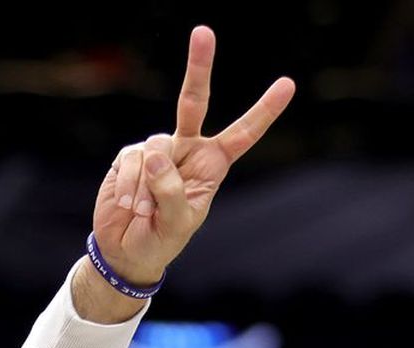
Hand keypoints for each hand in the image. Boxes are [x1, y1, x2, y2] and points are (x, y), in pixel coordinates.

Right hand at [93, 25, 294, 287]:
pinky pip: (134, 161)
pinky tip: (130, 205)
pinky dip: (131, 186)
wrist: (126, 249)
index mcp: (212, 164)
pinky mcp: (130, 155)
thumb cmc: (161, 238)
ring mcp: (157, 149)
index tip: (287, 84)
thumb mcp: (177, 223)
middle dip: (198, 66)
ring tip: (143, 212)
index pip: (243, 134)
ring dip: (148, 187)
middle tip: (203, 31)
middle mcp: (186, 149)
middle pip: (193, 101)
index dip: (264, 111)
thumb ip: (172, 191)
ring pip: (156, 148)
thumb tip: (155, 153)